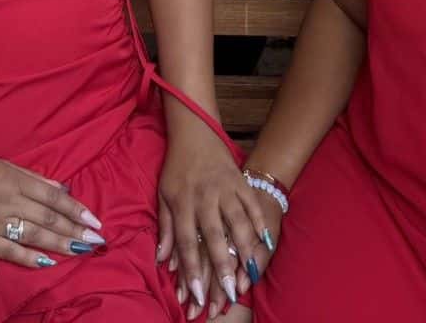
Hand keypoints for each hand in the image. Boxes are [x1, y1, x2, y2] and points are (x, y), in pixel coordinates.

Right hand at [0, 156, 104, 269]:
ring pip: (33, 236)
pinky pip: (9, 251)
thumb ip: (33, 178)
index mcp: (14, 179)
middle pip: (47, 218)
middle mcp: (7, 200)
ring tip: (80, 250)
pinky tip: (48, 262)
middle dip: (74, 230)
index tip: (94, 220)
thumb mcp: (4, 165)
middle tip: (96, 240)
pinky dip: (29, 257)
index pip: (53, 197)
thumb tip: (62, 190)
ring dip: (60, 244)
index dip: (76, 209)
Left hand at [156, 129, 271, 317]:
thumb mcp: (163, 196)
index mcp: (182, 203)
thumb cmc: (176, 169)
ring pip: (237, 221)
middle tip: (230, 291)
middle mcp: (204, 197)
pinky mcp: (239, 180)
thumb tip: (161, 259)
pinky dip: (259, 221)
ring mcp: (224, 188)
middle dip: (222, 266)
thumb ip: (164, 228)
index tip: (198, 294)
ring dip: (245, 247)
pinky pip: (251, 203)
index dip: (191, 270)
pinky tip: (264, 240)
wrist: (195, 132)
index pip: (186, 242)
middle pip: (214, 236)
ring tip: (250, 271)